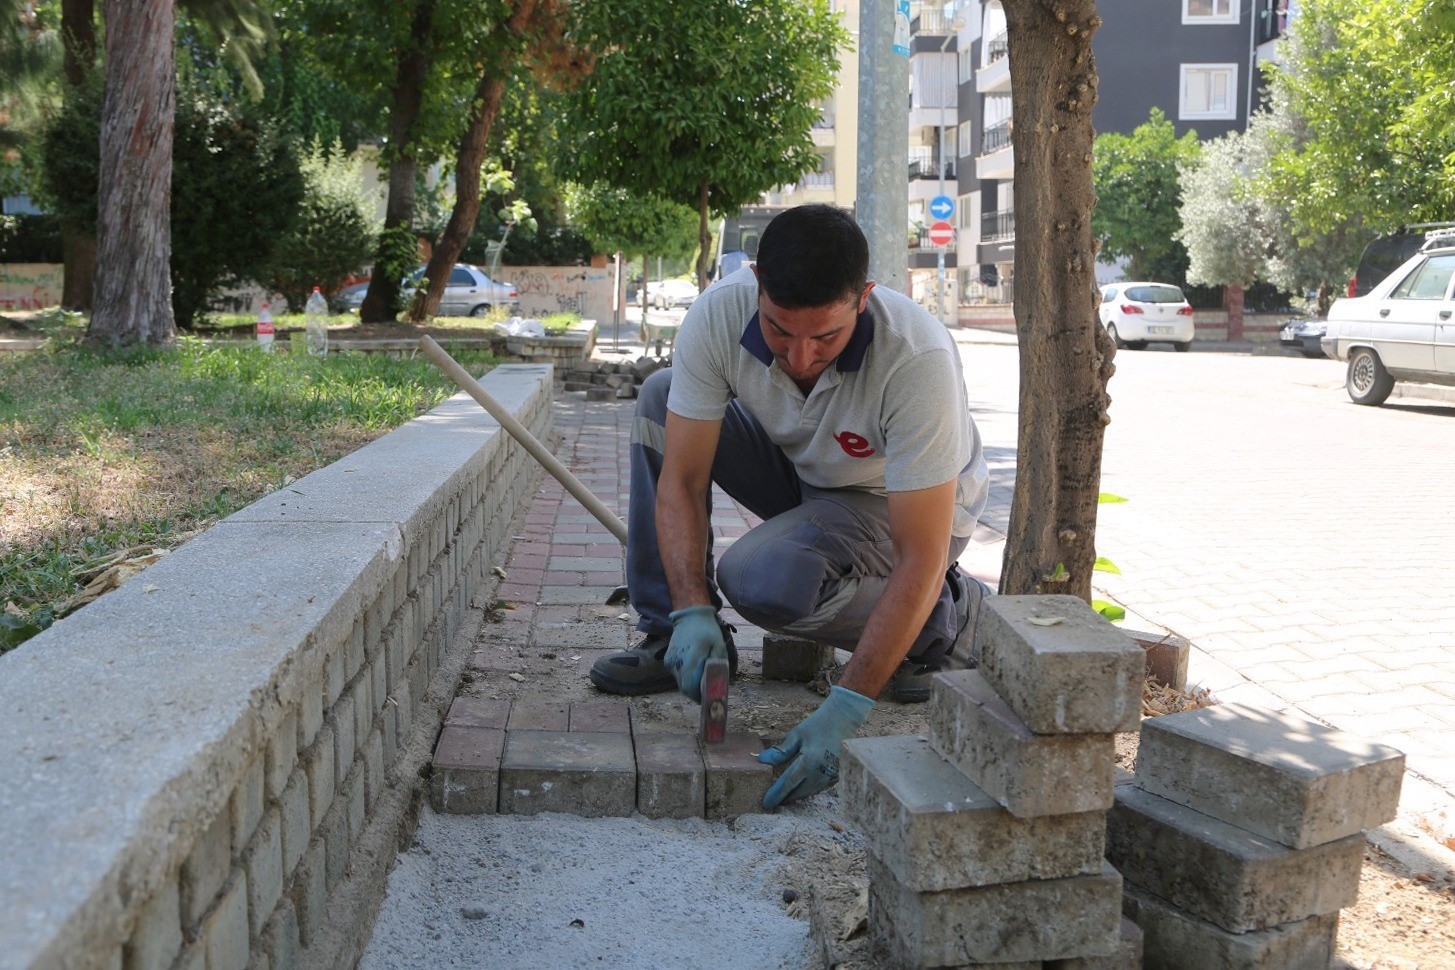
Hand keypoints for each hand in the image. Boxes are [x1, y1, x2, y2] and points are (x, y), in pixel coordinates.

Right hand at [663, 605, 724, 701]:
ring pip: (680, 682)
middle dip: (696, 692)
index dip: (699, 696)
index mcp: (691, 659)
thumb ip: (717, 667)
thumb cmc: (707, 632)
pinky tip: (694, 667)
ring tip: (701, 675)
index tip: (708, 697)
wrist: (690, 617)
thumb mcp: (719, 647)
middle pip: (685, 688)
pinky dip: (685, 676)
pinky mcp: (668, 660)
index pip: (690, 687)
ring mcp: (670, 662)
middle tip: (707, 689)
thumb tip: (717, 685)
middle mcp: (677, 662)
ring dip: (690, 684)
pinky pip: (677, 675)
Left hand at [759, 686, 874, 808]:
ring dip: (797, 795)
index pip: (788, 783)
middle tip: (773, 802)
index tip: (766, 803)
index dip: (776, 794)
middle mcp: (821, 772)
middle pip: (799, 792)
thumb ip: (781, 751)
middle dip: (785, 798)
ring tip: (784, 798)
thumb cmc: (818, 724)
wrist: (844, 718)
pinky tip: (801, 789)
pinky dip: (809, 790)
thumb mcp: (797, 735)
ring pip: (810, 792)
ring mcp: (831, 775)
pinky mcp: (837, 774)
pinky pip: (820, 787)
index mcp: (809, 762)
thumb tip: (762, 760)